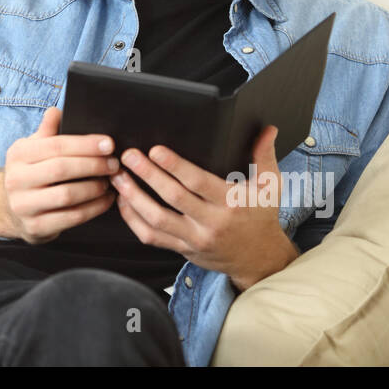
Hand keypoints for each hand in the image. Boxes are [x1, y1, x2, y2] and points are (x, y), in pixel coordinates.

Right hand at [0, 106, 119, 243]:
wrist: (10, 209)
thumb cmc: (30, 172)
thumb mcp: (32, 148)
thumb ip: (47, 131)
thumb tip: (57, 111)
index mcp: (18, 154)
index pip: (55, 146)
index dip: (85, 144)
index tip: (108, 144)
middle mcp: (16, 179)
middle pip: (61, 169)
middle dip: (93, 165)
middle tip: (114, 164)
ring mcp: (24, 205)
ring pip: (67, 195)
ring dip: (94, 188)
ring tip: (109, 181)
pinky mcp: (35, 227)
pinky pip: (71, 218)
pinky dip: (93, 208)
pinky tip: (105, 200)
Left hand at [111, 124, 297, 290]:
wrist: (259, 260)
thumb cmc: (261, 217)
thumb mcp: (270, 187)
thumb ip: (264, 156)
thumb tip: (267, 128)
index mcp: (230, 203)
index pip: (198, 183)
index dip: (175, 166)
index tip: (156, 150)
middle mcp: (211, 223)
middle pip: (172, 198)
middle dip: (147, 175)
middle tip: (128, 156)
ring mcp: (194, 239)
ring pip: (157, 220)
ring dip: (134, 198)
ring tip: (118, 177)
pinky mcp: (182, 249)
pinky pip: (152, 237)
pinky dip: (133, 220)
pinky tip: (123, 202)